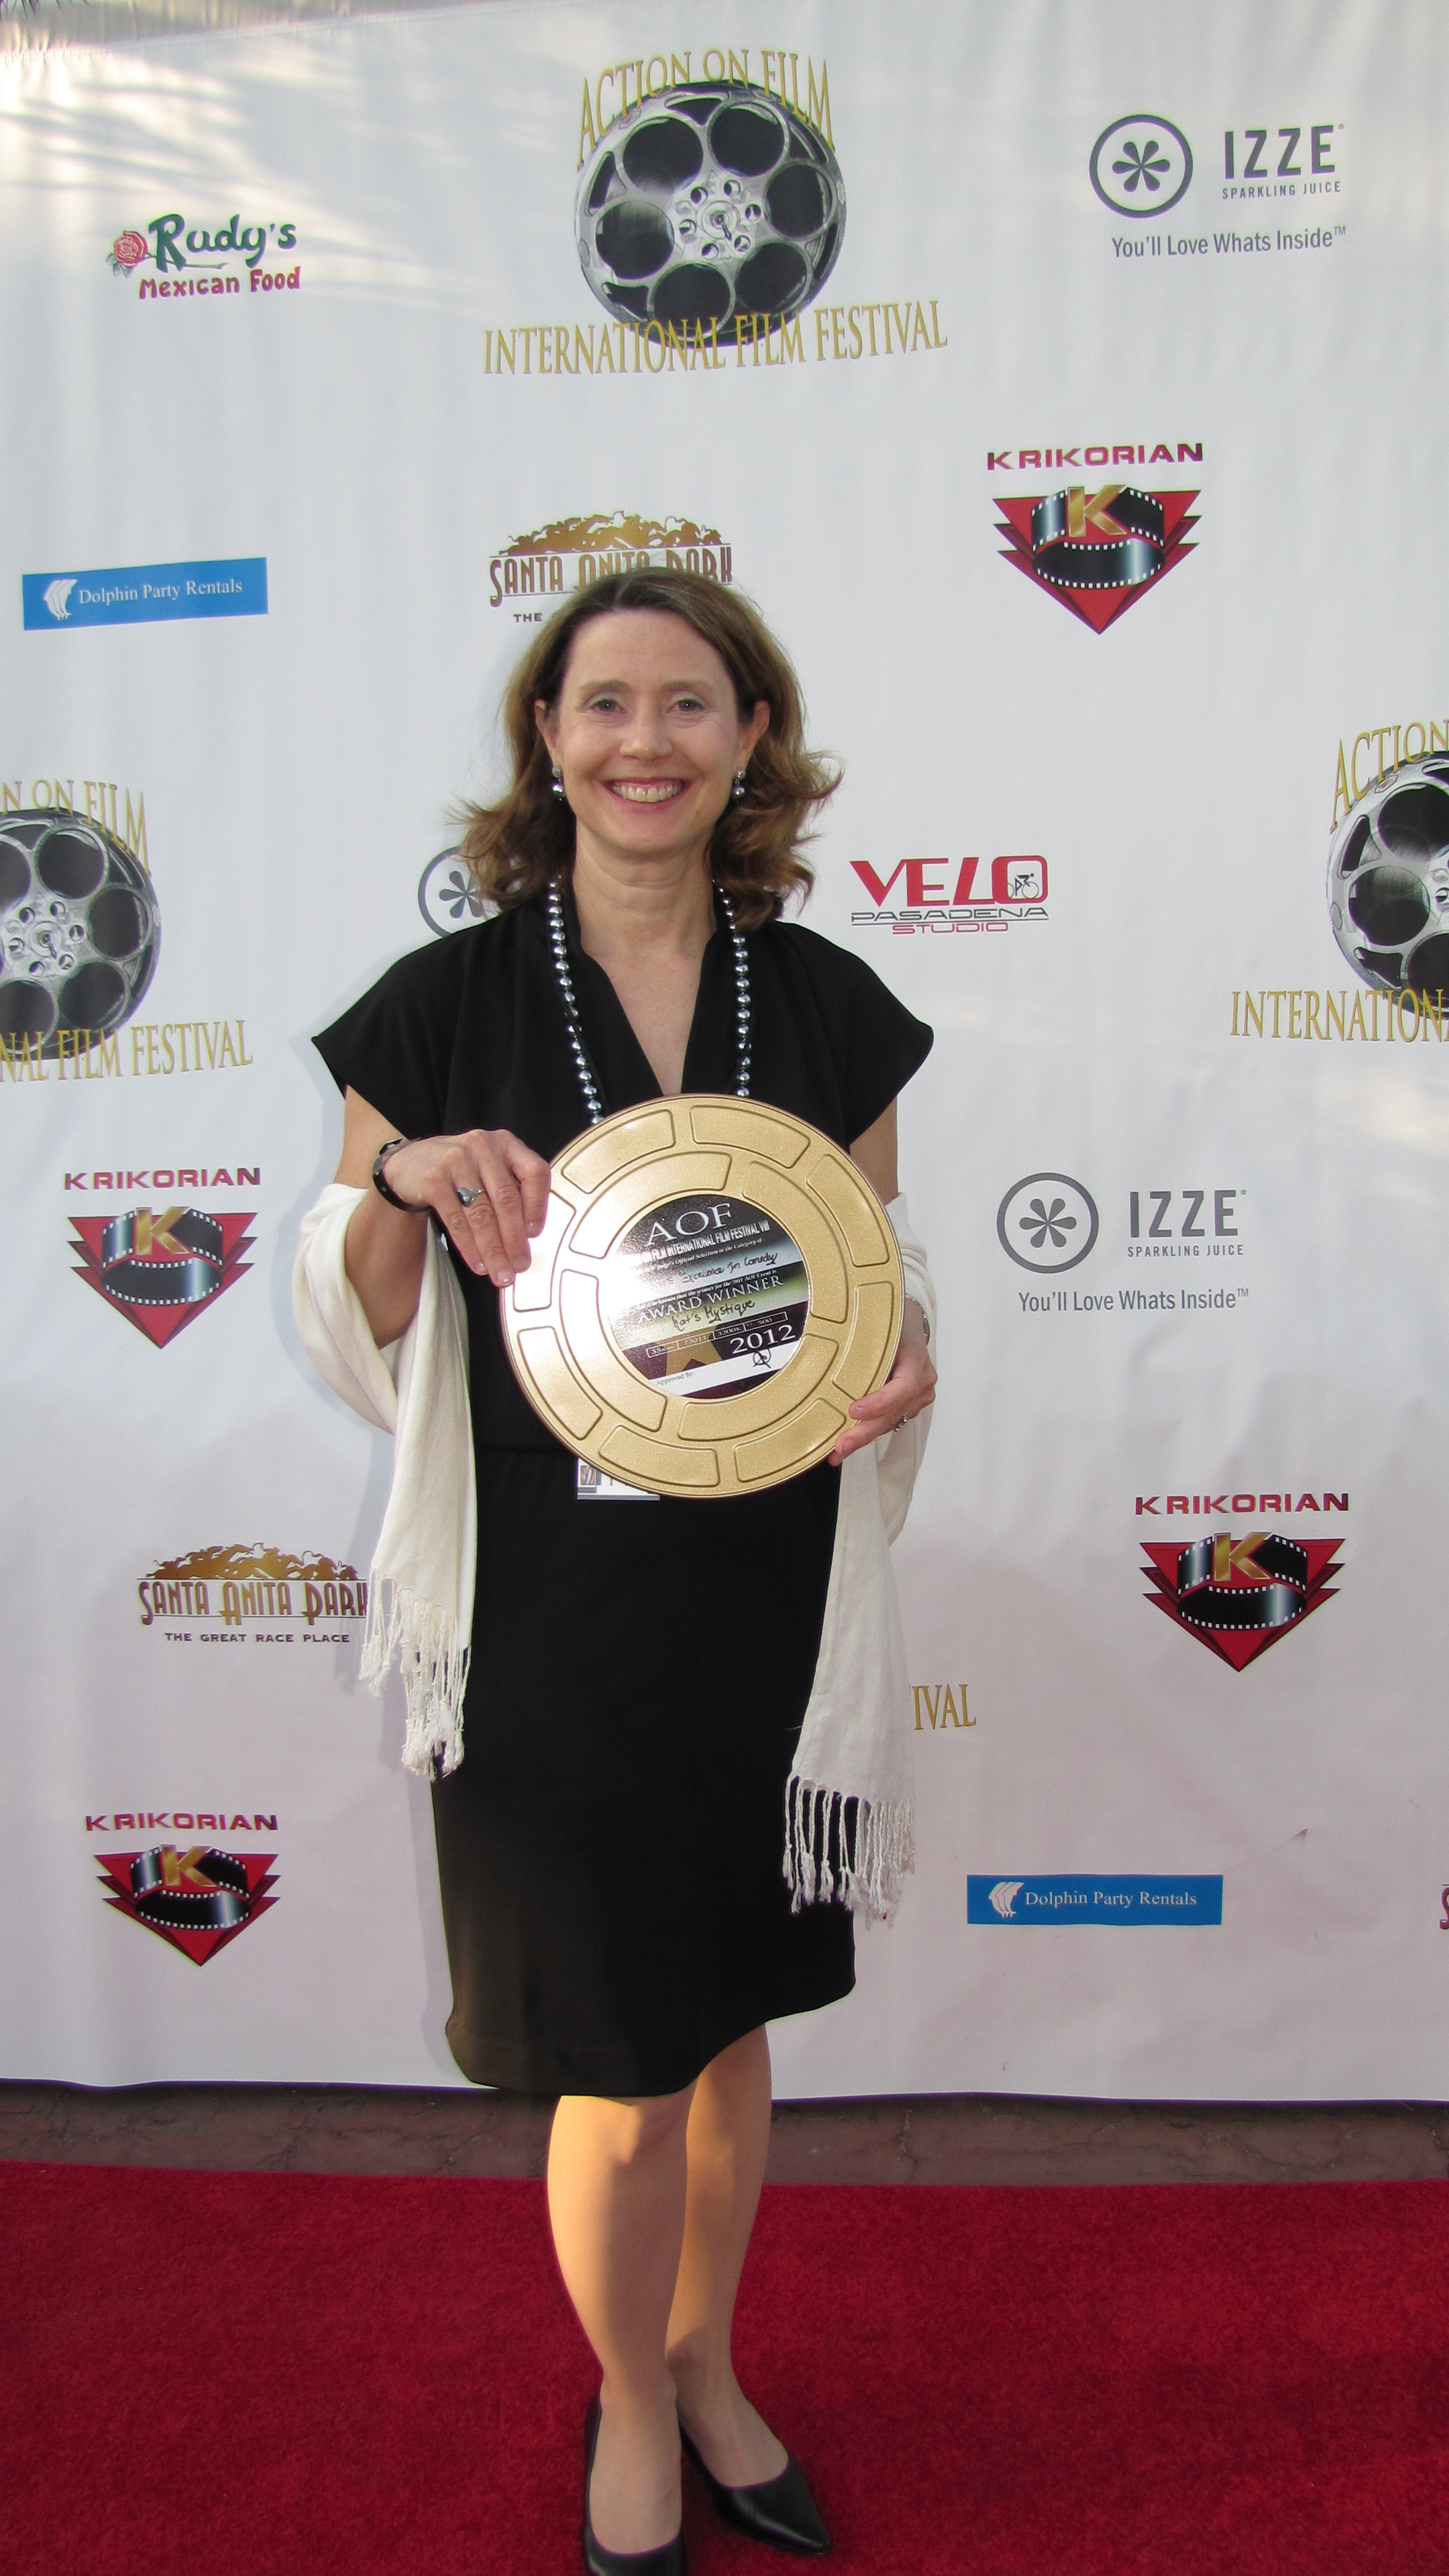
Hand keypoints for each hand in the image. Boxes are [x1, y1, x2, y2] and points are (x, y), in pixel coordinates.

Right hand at [379, 1128, 550, 1287]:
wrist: (408, 1163)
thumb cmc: (459, 1171)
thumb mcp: (489, 1168)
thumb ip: (511, 1191)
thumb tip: (527, 1239)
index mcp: (506, 1144)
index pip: (534, 1173)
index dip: (538, 1206)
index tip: (535, 1234)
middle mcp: (483, 1146)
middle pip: (506, 1200)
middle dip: (515, 1240)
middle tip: (519, 1266)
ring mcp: (457, 1160)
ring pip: (482, 1214)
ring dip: (493, 1250)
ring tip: (500, 1273)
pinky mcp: (434, 1180)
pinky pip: (457, 1221)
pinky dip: (469, 1247)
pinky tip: (478, 1263)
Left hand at [828, 1298, 935, 1465]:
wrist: (908, 1325)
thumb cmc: (889, 1323)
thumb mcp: (876, 1325)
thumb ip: (858, 1342)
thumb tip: (818, 1352)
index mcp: (915, 1357)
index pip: (904, 1386)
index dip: (881, 1402)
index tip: (854, 1411)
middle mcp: (923, 1379)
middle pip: (895, 1411)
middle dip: (865, 1432)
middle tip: (841, 1446)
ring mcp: (920, 1395)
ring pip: (891, 1420)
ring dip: (864, 1436)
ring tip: (837, 1451)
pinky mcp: (911, 1405)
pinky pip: (890, 1420)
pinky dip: (869, 1431)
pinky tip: (849, 1442)